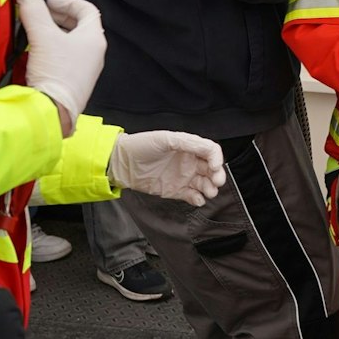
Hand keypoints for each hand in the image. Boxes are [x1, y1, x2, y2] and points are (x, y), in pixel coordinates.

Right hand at [17, 0, 104, 136]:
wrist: (52, 110)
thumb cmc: (55, 73)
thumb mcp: (42, 36)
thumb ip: (34, 11)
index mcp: (94, 39)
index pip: (87, 10)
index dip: (67, 1)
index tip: (47, 2)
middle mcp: (93, 53)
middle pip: (78, 25)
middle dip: (57, 16)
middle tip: (38, 14)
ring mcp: (84, 69)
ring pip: (69, 42)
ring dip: (51, 32)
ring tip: (33, 30)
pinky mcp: (72, 81)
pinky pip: (63, 58)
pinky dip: (49, 49)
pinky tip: (33, 51)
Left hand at [110, 131, 225, 205]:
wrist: (121, 163)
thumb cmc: (141, 146)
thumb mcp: (166, 139)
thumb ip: (189, 143)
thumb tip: (210, 151)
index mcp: (189, 147)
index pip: (211, 151)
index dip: (217, 159)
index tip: (214, 167)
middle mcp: (189, 161)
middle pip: (212, 169)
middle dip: (217, 176)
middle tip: (216, 182)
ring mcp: (183, 176)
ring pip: (205, 183)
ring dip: (210, 188)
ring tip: (208, 192)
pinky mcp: (175, 190)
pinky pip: (192, 196)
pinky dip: (198, 199)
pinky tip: (197, 199)